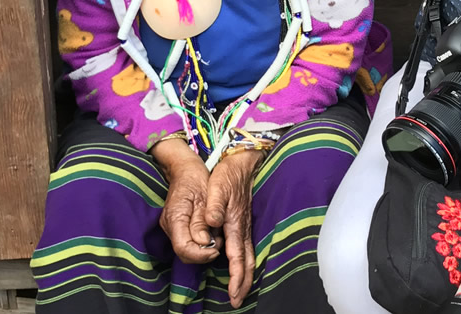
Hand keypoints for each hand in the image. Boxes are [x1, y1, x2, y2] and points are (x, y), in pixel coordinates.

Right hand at [151, 139, 220, 263]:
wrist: (184, 168)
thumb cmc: (196, 178)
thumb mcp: (205, 196)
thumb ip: (202, 220)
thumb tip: (203, 242)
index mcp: (175, 217)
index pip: (183, 248)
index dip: (201, 254)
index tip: (216, 249)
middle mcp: (169, 225)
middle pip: (184, 253)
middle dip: (203, 253)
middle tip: (219, 241)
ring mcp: (171, 227)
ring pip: (186, 249)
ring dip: (203, 247)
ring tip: (216, 234)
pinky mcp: (176, 227)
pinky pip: (187, 241)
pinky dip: (200, 241)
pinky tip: (210, 232)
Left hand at [206, 149, 263, 308]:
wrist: (243, 160)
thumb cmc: (229, 173)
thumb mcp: (217, 186)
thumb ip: (214, 205)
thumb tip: (212, 222)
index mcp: (235, 223)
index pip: (237, 256)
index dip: (236, 277)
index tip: (234, 295)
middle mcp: (242, 227)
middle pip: (247, 261)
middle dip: (244, 282)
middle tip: (238, 301)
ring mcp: (245, 225)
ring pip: (249, 255)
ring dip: (246, 274)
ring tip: (241, 290)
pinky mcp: (243, 221)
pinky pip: (247, 247)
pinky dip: (246, 262)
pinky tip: (242, 266)